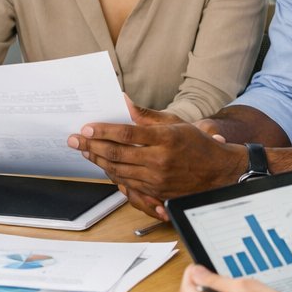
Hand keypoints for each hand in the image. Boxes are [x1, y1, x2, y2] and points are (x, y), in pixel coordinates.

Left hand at [68, 116, 245, 207]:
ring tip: (84, 151)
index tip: (86, 127)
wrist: (218, 172)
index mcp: (165, 138)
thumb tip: (122, 100)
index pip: (126, 134)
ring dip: (97, 161)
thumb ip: (145, 114)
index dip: (103, 131)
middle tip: (74, 140)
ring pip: (118, 170)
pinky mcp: (157, 192)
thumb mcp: (174, 123)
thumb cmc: (195, 143)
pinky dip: (112, 173)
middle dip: (91, 146)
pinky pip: (128, 183)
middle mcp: (160, 160)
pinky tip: (102, 165)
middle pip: (117, 154)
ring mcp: (158, 178)